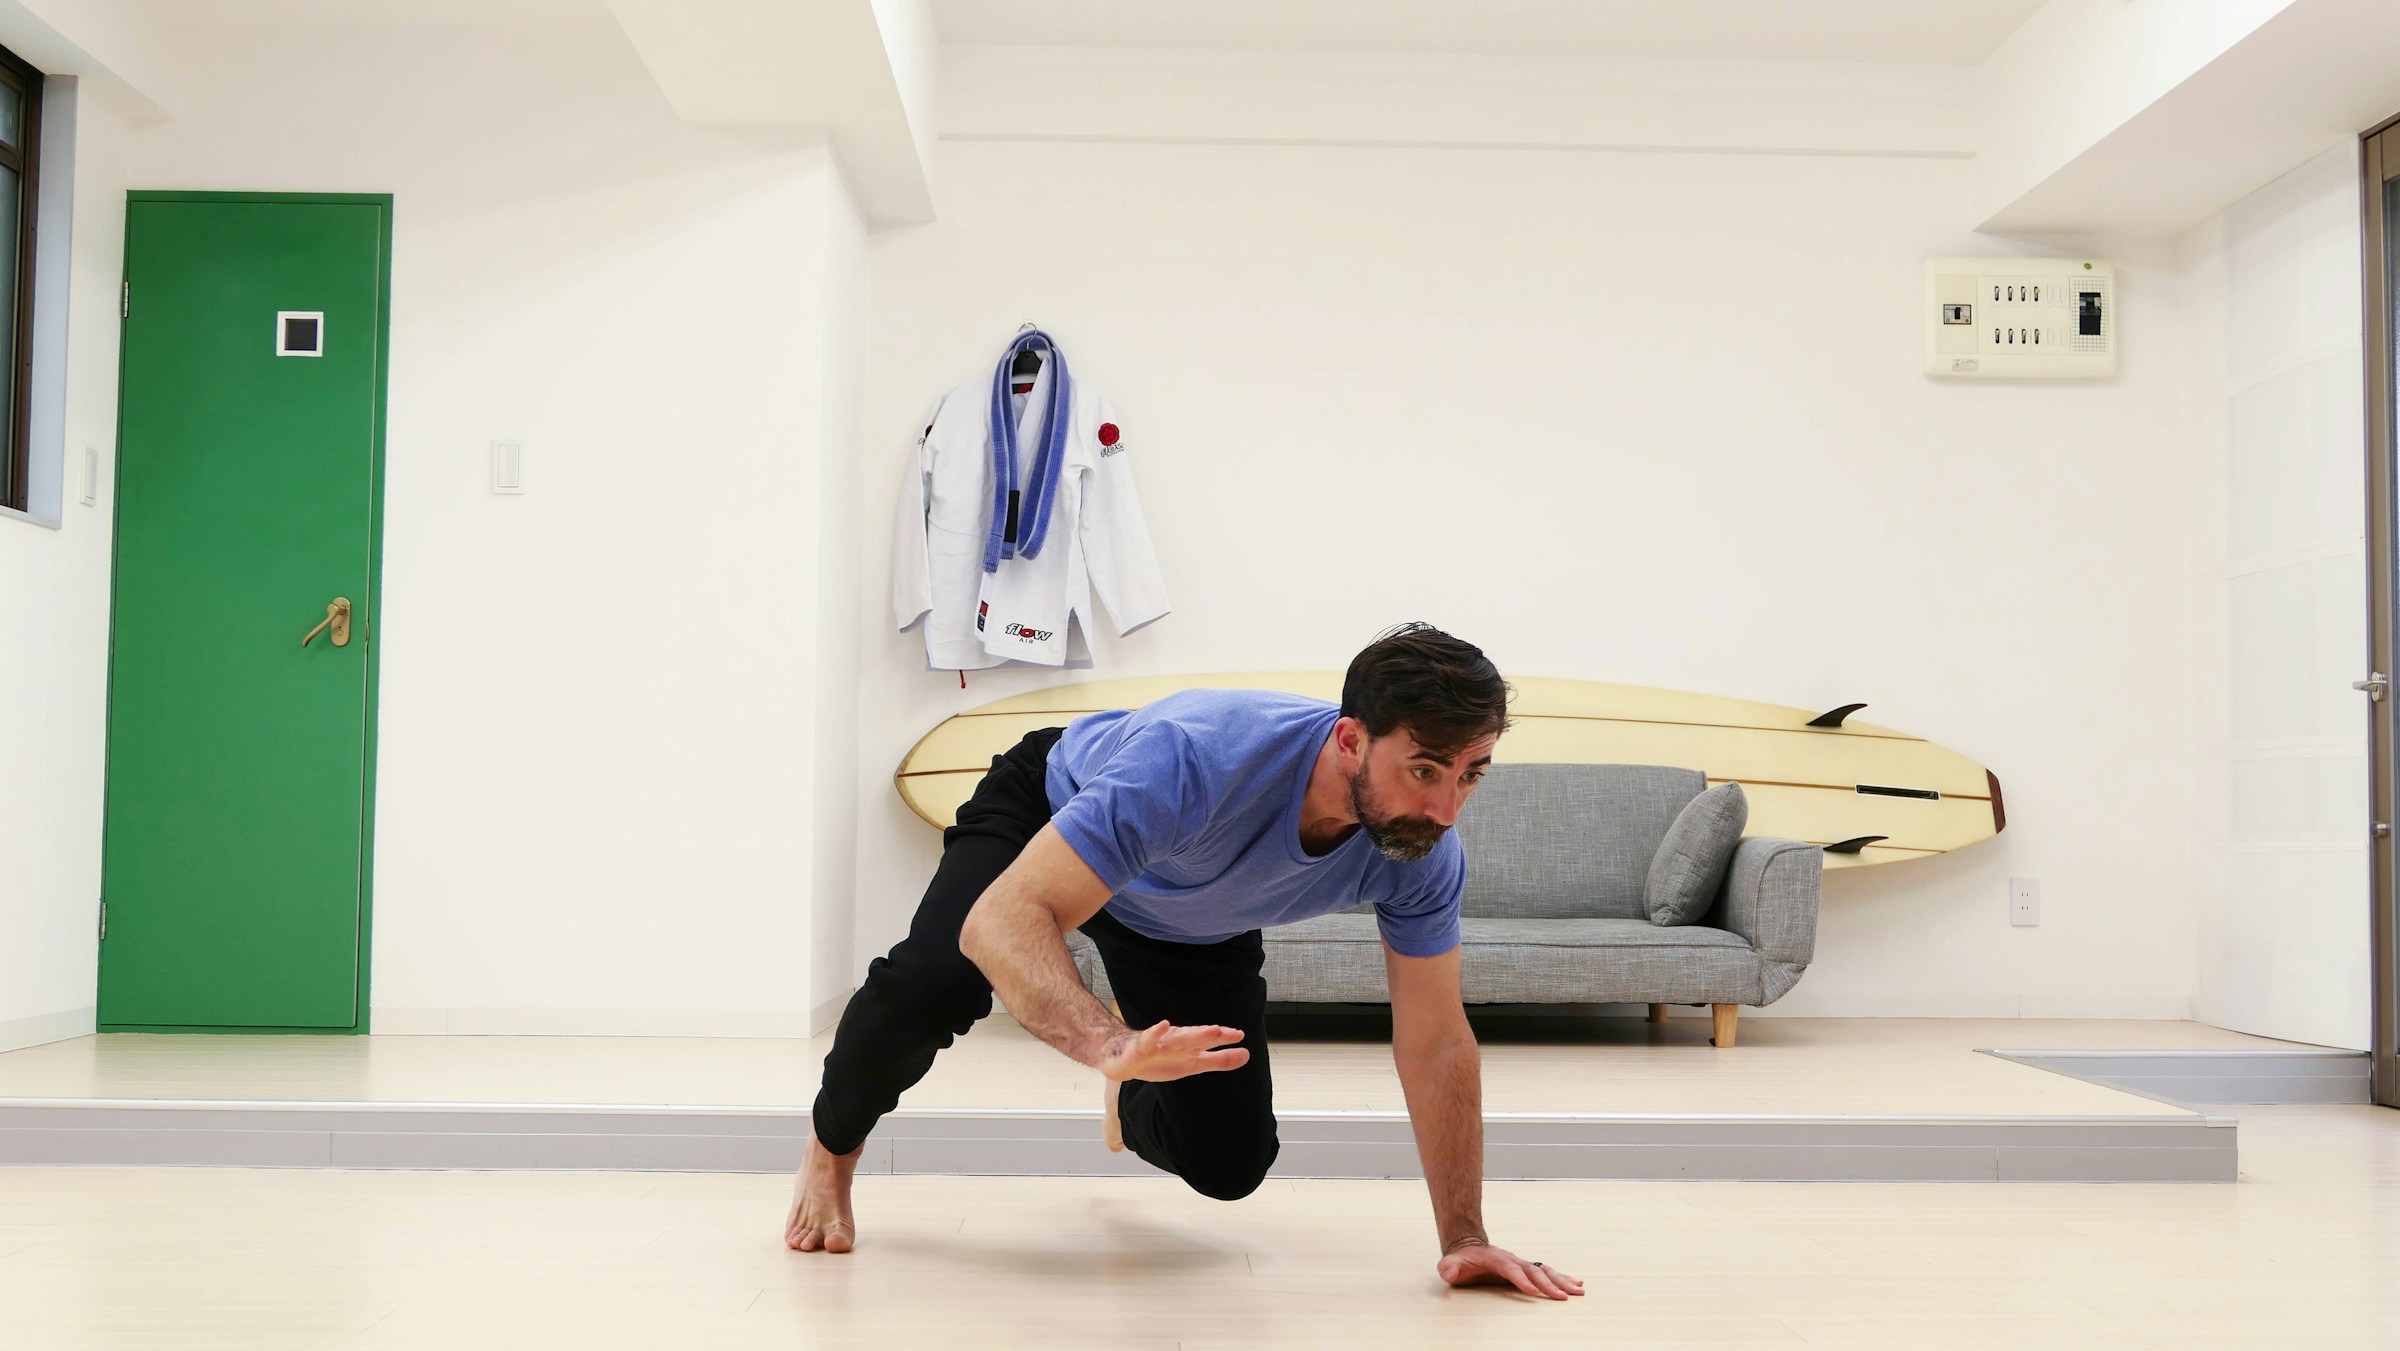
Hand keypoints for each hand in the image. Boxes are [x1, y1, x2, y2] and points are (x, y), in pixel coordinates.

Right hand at [1097, 1019, 1248, 1081]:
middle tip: (1229, 1032)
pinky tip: (1163, 1025)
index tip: (1239, 1035)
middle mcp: (1176, 1042)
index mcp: (1189, 1047)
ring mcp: (1158, 1044)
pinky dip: (1156, 1032)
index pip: (1208, 1041)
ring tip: (1209, 1030)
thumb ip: (1219, 1060)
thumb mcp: (1193, 1064)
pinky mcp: (1140, 1048)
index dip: (1223, 1038)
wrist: (1122, 1058)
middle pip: (1195, 1038)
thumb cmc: (1159, 1060)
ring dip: (1193, 1034)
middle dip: (1211, 1035)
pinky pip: (1148, 1039)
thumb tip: (1247, 1055)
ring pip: (1177, 1039)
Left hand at [1438, 1243, 1583, 1299]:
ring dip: (1561, 1280)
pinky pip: (1546, 1272)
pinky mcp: (1526, 1269)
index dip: (1521, 1280)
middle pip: (1533, 1271)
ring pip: (1544, 1271)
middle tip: (1562, 1297)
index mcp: (1496, 1259)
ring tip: (1578, 1290)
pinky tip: (1576, 1283)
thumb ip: (1449, 1268)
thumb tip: (1447, 1272)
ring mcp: (1521, 1263)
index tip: (1532, 1292)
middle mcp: (1513, 1260)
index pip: (1511, 1270)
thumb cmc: (1461, 1261)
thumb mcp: (1451, 1265)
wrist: (1468, 1248)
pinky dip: (1562, 1277)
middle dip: (1548, 1284)